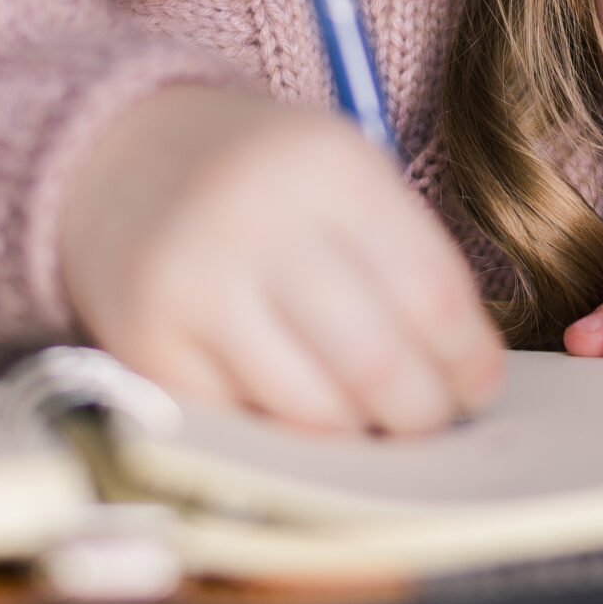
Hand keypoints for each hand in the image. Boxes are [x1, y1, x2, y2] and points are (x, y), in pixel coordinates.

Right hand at [59, 85, 501, 434]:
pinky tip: (301, 420)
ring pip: (313, 411)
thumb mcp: (345, 180)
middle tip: (430, 422)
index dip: (468, 360)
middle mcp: (258, 223)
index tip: (480, 388)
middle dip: (421, 412)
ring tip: (372, 423)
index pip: (432, 293)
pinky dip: (287, 441)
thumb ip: (410, 262)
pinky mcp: (148, 348)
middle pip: (377, 360)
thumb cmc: (266, 183)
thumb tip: (471, 380)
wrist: (122, 162)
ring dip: (360, 435)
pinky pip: (247, 430)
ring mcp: (196, 289)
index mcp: (329, 168)